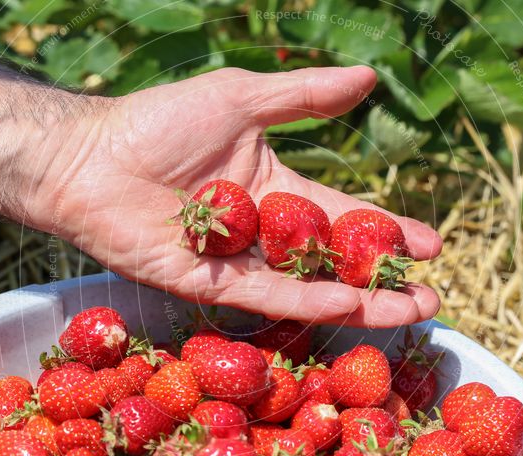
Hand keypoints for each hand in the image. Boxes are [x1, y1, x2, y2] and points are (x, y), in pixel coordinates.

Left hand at [31, 66, 441, 327]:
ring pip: (309, 287)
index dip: (385, 229)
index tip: (431, 243)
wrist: (90, 157)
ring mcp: (239, 263)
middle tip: (432, 294)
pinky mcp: (210, 286)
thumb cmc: (160, 122)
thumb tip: (369, 78)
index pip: (342, 215)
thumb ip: (304, 97)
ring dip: (360, 301)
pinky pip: (266, 296)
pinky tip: (349, 303)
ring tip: (412, 310)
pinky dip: (308, 300)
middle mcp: (264, 233)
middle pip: (335, 261)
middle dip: (384, 278)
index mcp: (276, 188)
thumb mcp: (242, 99)